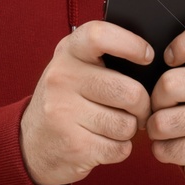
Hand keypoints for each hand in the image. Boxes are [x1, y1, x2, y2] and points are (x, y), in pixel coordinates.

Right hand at [20, 21, 153, 184]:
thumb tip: (153, 62)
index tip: (147, 56)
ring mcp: (64, 114)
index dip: (130, 44)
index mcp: (67, 52)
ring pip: (127, 124)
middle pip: (130, 92)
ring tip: (112, 126)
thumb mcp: (75, 69)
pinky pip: (120, 148)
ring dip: (129, 130)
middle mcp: (61, 79)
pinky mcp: (74, 146)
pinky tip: (104, 143)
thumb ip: (103, 58)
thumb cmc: (67, 101)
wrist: (31, 145)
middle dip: (143, 106)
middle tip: (138, 110)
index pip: (100, 36)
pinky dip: (120, 149)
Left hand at [146, 18, 184, 184]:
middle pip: (170, 84)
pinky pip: (167, 148)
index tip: (168, 58)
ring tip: (165, 126)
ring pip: (163, 121)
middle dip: (155, 99)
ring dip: (155, 127)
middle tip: (161, 104)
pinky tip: (173, 144)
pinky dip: (161, 149)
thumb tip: (140, 55)